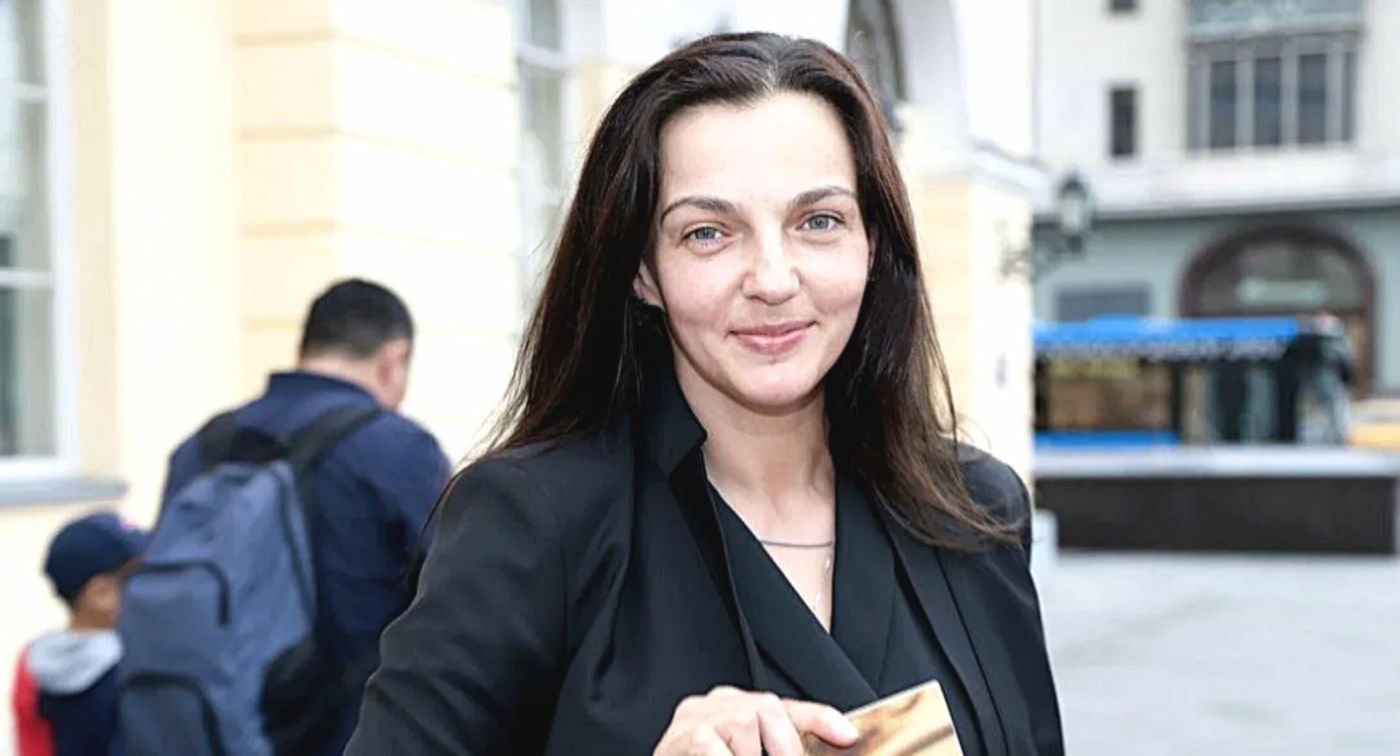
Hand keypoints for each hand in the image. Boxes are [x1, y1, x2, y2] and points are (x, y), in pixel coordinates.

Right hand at [653, 686, 858, 755]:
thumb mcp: (749, 755)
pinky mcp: (675, 737)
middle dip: (787, 747)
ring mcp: (693, 717)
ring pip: (743, 720)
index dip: (820, 719)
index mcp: (737, 707)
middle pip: (768, 706)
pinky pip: (710, 743)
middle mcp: (716, 704)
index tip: (848, 737)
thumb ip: (776, 749)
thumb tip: (832, 743)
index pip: (786, 708)